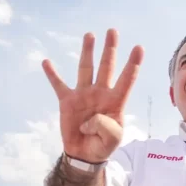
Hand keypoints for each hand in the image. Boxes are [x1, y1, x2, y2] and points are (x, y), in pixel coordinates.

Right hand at [42, 29, 143, 162]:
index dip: (133, 64)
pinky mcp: (67, 101)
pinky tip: (46, 62)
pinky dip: (52, 74)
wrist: (85, 154)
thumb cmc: (103, 145)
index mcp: (116, 101)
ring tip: (90, 35)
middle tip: (113, 31)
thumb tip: (90, 118)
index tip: (139, 47)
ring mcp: (84, 95)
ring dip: (87, 52)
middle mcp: (101, 93)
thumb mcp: (112, 139)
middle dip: (110, 49)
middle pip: (107, 67)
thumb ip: (105, 127)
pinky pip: (59, 85)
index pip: (126, 80)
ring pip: (86, 69)